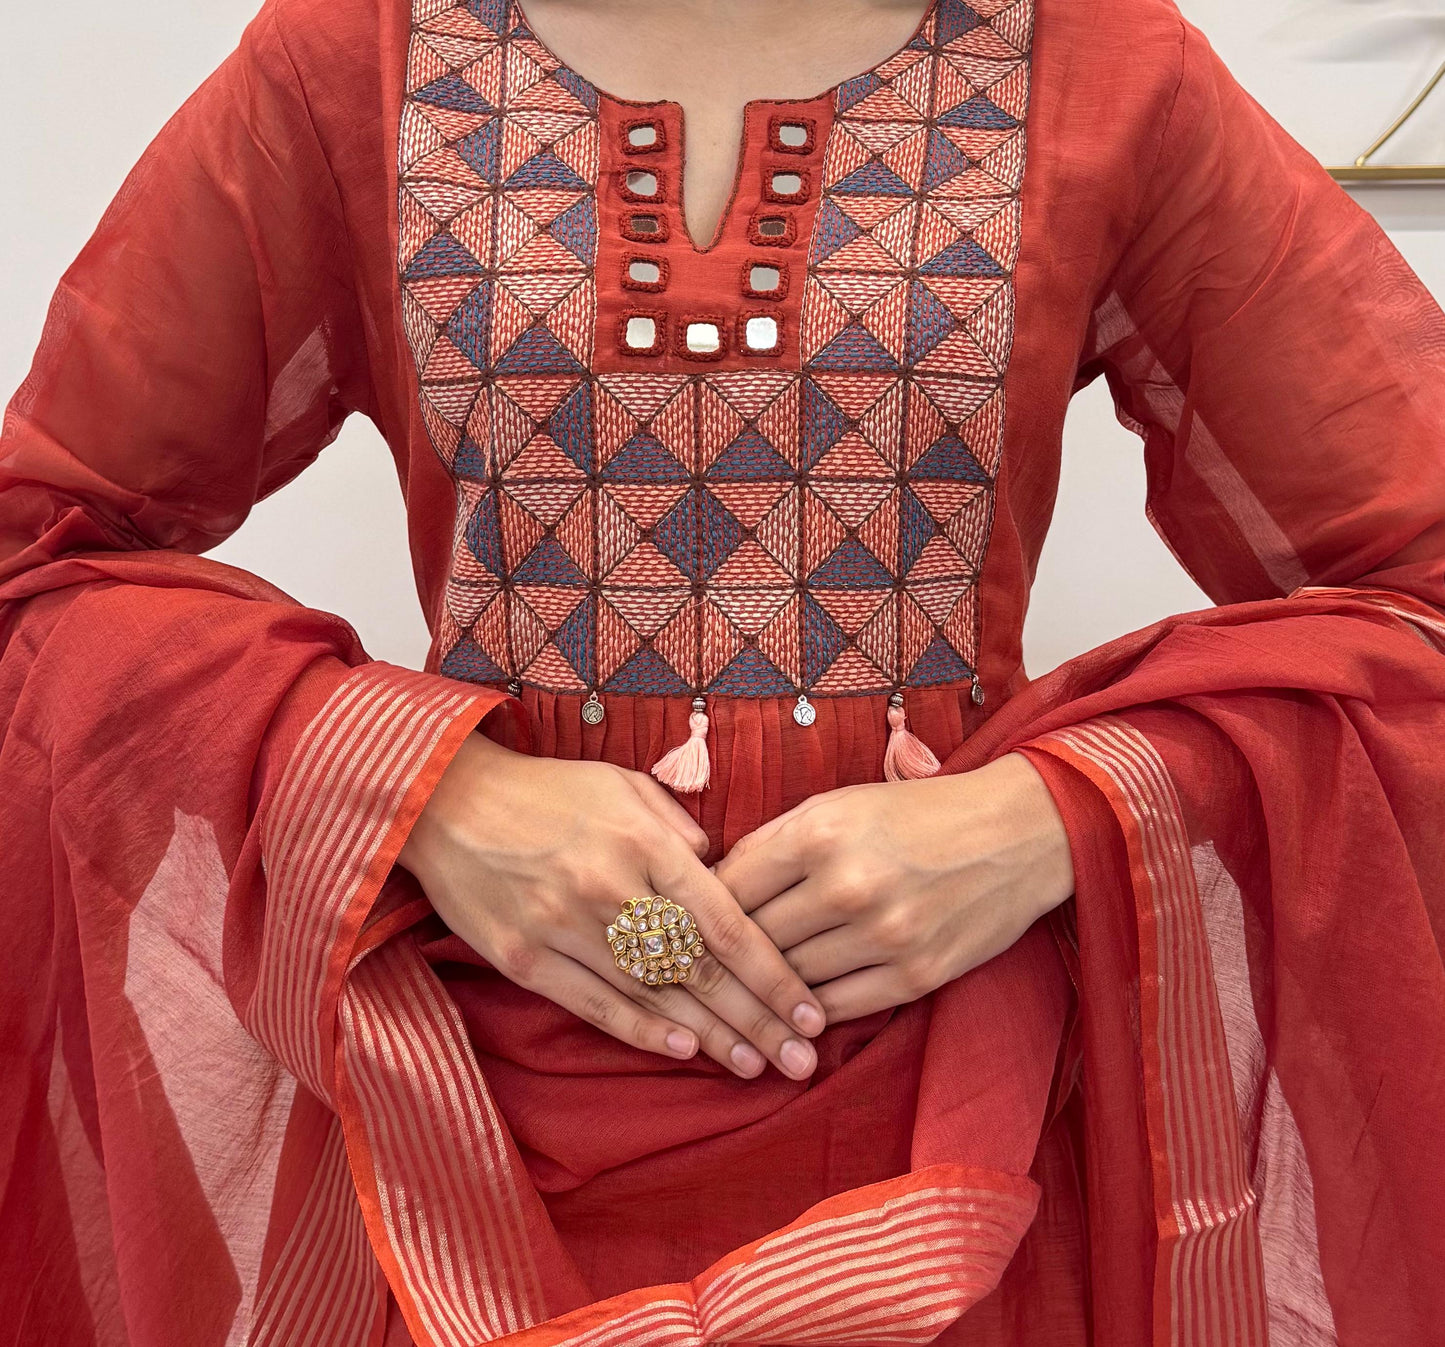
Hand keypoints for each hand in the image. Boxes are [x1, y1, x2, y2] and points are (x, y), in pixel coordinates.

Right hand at [397, 732, 824, 1078]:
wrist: (443, 801)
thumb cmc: (547, 791)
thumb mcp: (623, 785)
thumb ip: (679, 828)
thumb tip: (724, 872)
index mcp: (645, 843)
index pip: (726, 922)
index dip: (774, 974)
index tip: (811, 1009)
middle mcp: (610, 888)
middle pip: (698, 969)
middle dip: (757, 1019)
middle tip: (802, 1058)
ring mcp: (564, 927)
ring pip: (653, 995)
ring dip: (710, 1037)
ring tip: (756, 1065)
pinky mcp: (523, 958)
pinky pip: (594, 1005)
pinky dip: (642, 1031)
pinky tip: (684, 1053)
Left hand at [714, 752, 1073, 1023]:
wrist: (1017, 834)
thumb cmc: (917, 813)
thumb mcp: (840, 804)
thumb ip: (774, 840)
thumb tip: (713, 882)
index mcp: (821, 833)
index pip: (731, 887)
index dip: (700, 909)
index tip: (685, 924)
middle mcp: (848, 885)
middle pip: (755, 939)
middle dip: (724, 955)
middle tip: (699, 968)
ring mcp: (884, 935)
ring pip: (791, 979)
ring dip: (766, 988)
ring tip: (741, 993)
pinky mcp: (916, 976)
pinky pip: (837, 1008)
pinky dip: (810, 1010)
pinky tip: (794, 1006)